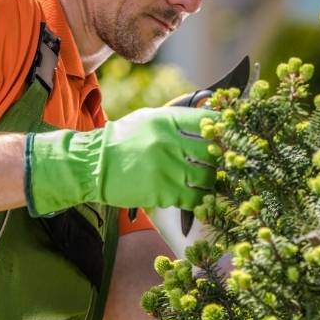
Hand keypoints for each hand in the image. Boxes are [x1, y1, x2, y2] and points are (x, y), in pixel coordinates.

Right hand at [25, 106, 215, 215]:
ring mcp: (166, 169)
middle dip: (220, 159)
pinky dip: (198, 200)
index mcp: (166, 121)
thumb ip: (177, 120)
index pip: (208, 121)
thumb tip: (208, 121)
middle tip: (218, 163)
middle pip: (212, 151)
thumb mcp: (148, 119)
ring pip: (207, 178)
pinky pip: (193, 198)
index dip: (222, 129)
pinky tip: (195, 197)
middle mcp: (168, 143)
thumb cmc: (123, 141)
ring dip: (210, 182)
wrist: (93, 165)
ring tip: (204, 181)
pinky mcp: (162, 192)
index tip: (226, 136)